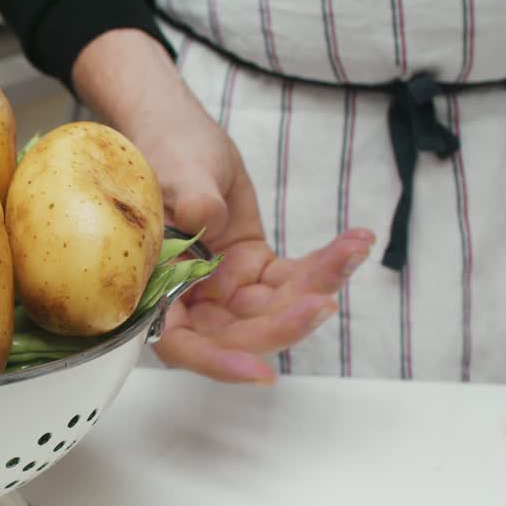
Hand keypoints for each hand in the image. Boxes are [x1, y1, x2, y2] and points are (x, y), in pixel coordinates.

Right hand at [72, 29, 375, 382]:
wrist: (178, 134)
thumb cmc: (162, 152)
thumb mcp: (172, 170)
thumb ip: (189, 196)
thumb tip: (204, 215)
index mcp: (151, 289)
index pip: (180, 343)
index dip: (217, 361)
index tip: (258, 371)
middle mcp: (188, 300)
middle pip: (237, 334)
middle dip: (282, 323)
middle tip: (320, 302)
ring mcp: (224, 287)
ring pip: (275, 308)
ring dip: (317, 285)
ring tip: (352, 248)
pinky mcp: (256, 269)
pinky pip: (295, 278)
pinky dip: (327, 264)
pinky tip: (354, 241)